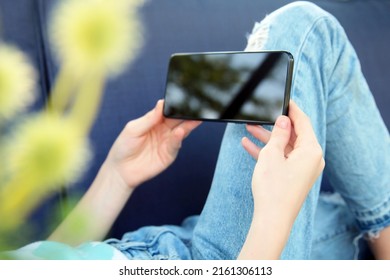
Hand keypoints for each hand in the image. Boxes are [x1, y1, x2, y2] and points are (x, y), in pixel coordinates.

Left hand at [104, 100, 200, 188]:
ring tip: (194, 119)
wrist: (121, 170)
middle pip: (178, 119)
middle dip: (187, 114)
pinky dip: (179, 138)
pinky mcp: (169, 154)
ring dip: (188, 124)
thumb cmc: (124, 147)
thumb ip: (149, 118)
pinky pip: (176, 145)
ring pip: (181, 131)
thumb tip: (161, 104)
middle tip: (195, 108)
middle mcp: (163, 130)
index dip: (175, 105)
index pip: (168, 110)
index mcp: (154, 121)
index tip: (181, 99)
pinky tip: (180, 132)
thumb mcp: (133, 129)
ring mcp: (167, 142)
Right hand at [238, 100, 324, 258]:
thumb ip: (279, 133)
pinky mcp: (294, 176)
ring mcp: (302, 169)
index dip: (292, 109)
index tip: (284, 98)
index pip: (303, 122)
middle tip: (261, 114)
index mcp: (311, 150)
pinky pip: (281, 159)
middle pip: (293, 134)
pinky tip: (248, 144)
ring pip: (284, 146)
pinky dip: (267, 152)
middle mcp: (311, 159)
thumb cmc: (273, 188)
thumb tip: (284, 120)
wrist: (272, 219)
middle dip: (274, 125)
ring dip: (267, 138)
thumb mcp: (272, 154)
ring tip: (248, 128)